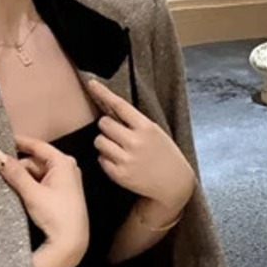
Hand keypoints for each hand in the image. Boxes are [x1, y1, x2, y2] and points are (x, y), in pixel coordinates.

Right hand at [0, 138, 88, 259]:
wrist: (70, 242)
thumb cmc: (56, 216)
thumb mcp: (32, 192)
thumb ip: (13, 172)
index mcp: (64, 162)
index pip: (37, 145)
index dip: (18, 142)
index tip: (0, 141)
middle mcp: (67, 168)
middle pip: (35, 160)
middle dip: (18, 166)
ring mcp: (65, 181)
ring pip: (36, 172)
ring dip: (22, 177)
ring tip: (6, 184)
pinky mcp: (61, 193)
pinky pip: (41, 182)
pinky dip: (28, 185)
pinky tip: (17, 192)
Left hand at [86, 78, 195, 216]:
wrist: (174, 184)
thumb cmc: (164, 154)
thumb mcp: (155, 132)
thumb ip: (134, 121)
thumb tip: (109, 108)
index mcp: (146, 127)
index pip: (119, 105)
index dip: (103, 93)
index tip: (91, 83)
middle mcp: (135, 142)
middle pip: (104, 123)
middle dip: (108, 126)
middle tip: (118, 134)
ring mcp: (127, 159)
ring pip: (99, 141)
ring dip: (105, 142)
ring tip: (120, 149)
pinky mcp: (119, 175)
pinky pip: (101, 159)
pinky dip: (107, 159)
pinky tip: (121, 162)